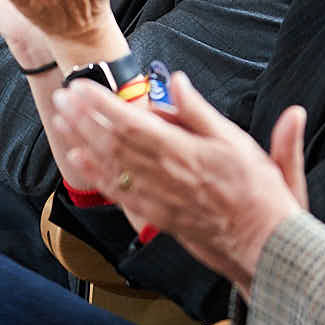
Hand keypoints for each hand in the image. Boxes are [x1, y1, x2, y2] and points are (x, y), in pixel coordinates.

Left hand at [49, 72, 309, 292]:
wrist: (263, 243)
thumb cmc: (257, 192)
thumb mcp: (237, 141)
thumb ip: (200, 112)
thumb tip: (176, 81)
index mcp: (181, 151)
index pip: (130, 122)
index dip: (101, 104)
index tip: (82, 86)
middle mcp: (162, 175)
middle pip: (112, 142)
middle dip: (83, 117)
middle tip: (63, 95)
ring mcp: (156, 198)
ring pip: (110, 164)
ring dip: (82, 139)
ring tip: (62, 119)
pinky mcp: (156, 216)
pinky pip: (119, 192)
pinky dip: (96, 174)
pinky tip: (80, 160)